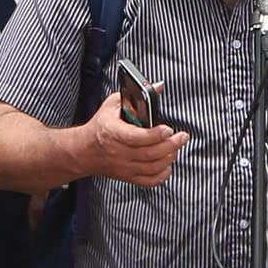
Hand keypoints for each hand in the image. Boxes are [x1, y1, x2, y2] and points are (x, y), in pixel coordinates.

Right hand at [69, 95, 183, 187]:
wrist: (85, 150)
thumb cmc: (101, 125)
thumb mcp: (112, 105)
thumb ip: (134, 95)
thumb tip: (158, 86)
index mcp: (113, 132)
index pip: (137, 137)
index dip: (156, 134)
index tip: (168, 129)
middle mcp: (119, 152)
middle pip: (150, 154)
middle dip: (171, 145)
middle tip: (182, 137)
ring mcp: (124, 167)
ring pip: (152, 168)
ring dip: (169, 158)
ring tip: (176, 147)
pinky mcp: (128, 177)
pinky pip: (149, 181)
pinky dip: (162, 175)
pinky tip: (167, 164)